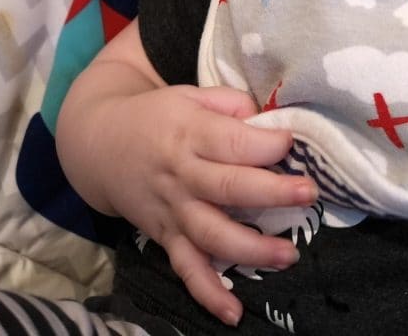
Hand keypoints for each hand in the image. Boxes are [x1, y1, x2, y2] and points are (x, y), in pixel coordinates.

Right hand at [79, 82, 316, 325]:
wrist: (99, 144)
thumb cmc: (158, 116)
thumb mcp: (190, 94)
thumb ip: (231, 103)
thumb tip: (269, 121)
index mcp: (190, 132)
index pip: (231, 141)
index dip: (265, 143)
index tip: (292, 142)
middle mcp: (181, 174)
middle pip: (227, 187)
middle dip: (271, 193)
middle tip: (308, 194)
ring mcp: (173, 210)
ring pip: (211, 234)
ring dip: (251, 249)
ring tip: (288, 254)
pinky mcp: (165, 237)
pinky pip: (186, 268)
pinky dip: (208, 293)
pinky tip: (233, 312)